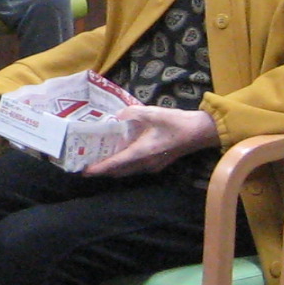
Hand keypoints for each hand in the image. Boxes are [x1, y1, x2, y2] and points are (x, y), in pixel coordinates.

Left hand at [82, 104, 219, 176]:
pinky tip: (120, 155)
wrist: (199, 132)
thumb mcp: (149, 113)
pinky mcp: (157, 164)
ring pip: (127, 172)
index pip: (115, 164)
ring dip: (113, 168)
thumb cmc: (175, 122)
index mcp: (142, 152)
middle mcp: (145, 164)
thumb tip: (114, 116)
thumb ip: (129, 114)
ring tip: (100, 160)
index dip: (99, 168)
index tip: (84, 171)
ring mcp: (152, 167)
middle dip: (102, 170)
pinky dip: (124, 165)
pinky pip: (136, 169)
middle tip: (87, 163)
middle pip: (118, 171)